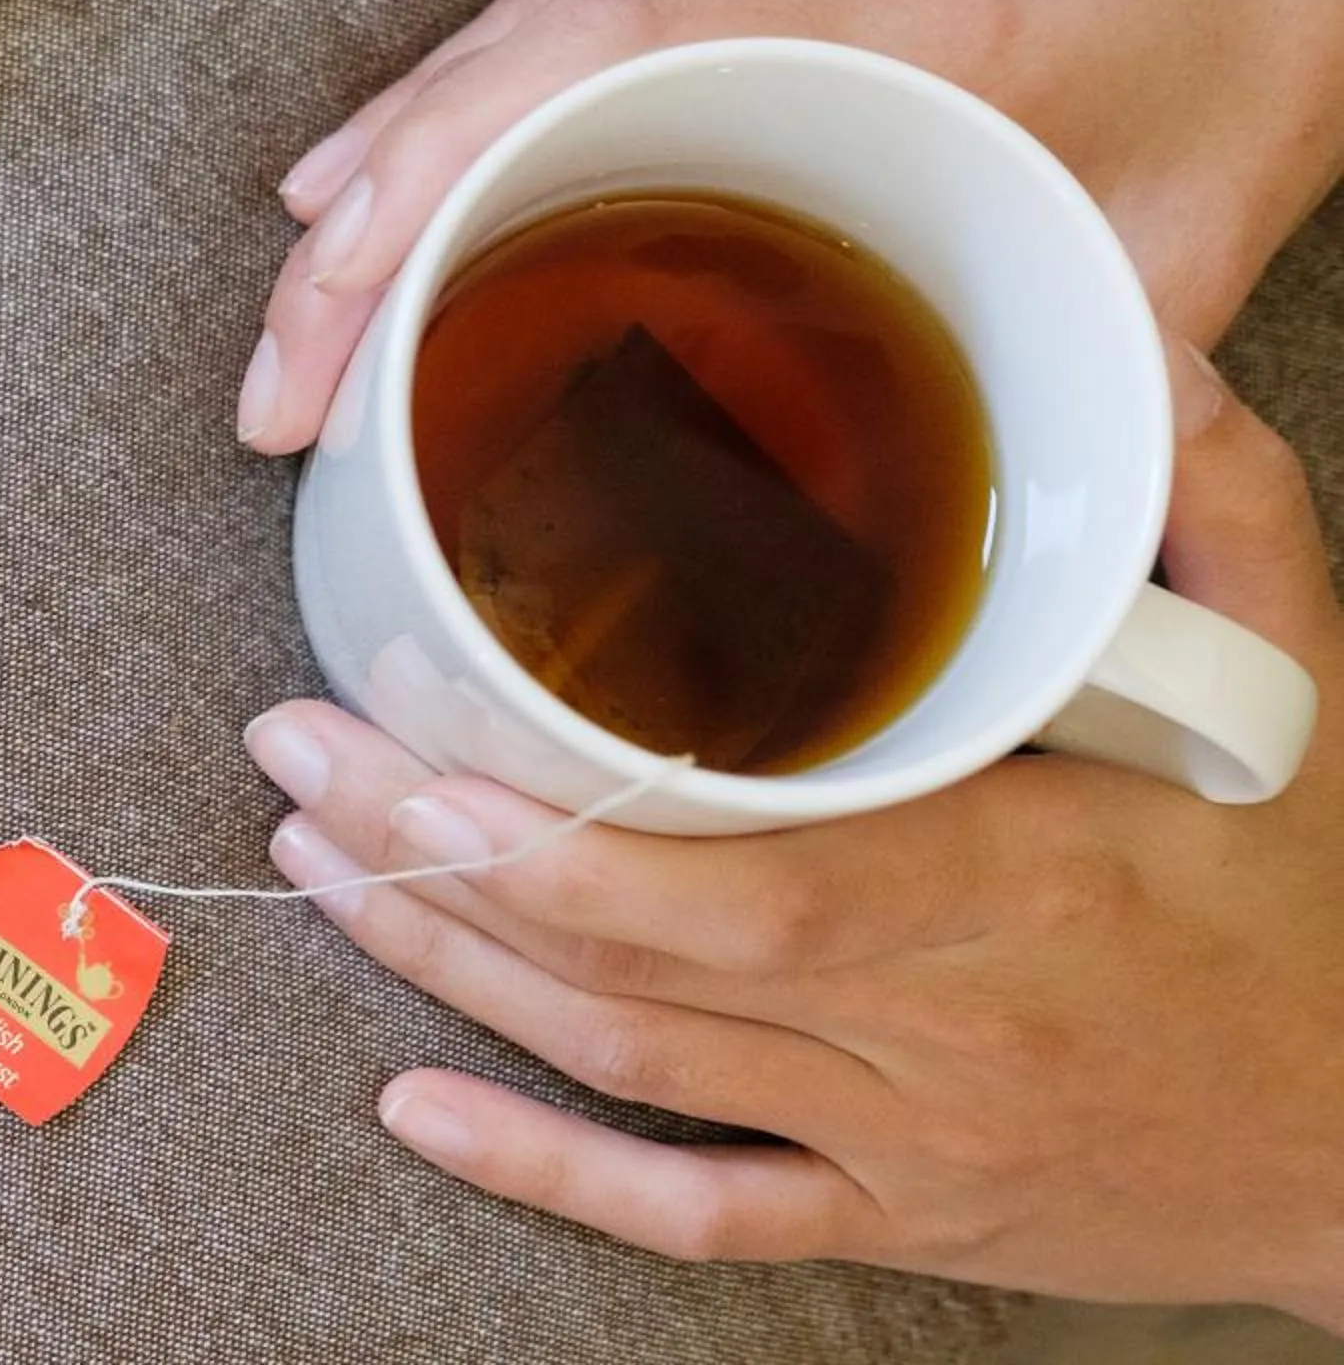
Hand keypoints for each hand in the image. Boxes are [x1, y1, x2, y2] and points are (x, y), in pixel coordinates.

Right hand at [238, 0, 1343, 449]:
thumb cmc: (1251, 30)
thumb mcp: (1187, 244)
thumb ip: (1079, 400)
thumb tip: (1012, 591)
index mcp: (891, 14)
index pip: (586, 61)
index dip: (424, 184)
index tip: (330, 326)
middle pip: (498, 63)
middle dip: (352, 229)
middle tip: (277, 394)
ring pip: (501, 40)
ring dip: (373, 178)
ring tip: (292, 332)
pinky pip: (548, 24)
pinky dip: (442, 121)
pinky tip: (373, 201)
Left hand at [242, 341, 1343, 1329]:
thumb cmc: (1324, 891)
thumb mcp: (1313, 673)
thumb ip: (1208, 488)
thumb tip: (1111, 321)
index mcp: (1027, 879)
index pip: (759, 881)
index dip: (568, 842)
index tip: (420, 752)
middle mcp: (940, 1025)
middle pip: (640, 964)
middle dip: (438, 863)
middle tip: (294, 754)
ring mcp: (904, 1138)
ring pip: (633, 1068)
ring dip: (453, 972)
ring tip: (312, 861)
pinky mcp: (896, 1215)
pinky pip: (697, 1212)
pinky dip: (545, 1175)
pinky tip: (414, 1105)